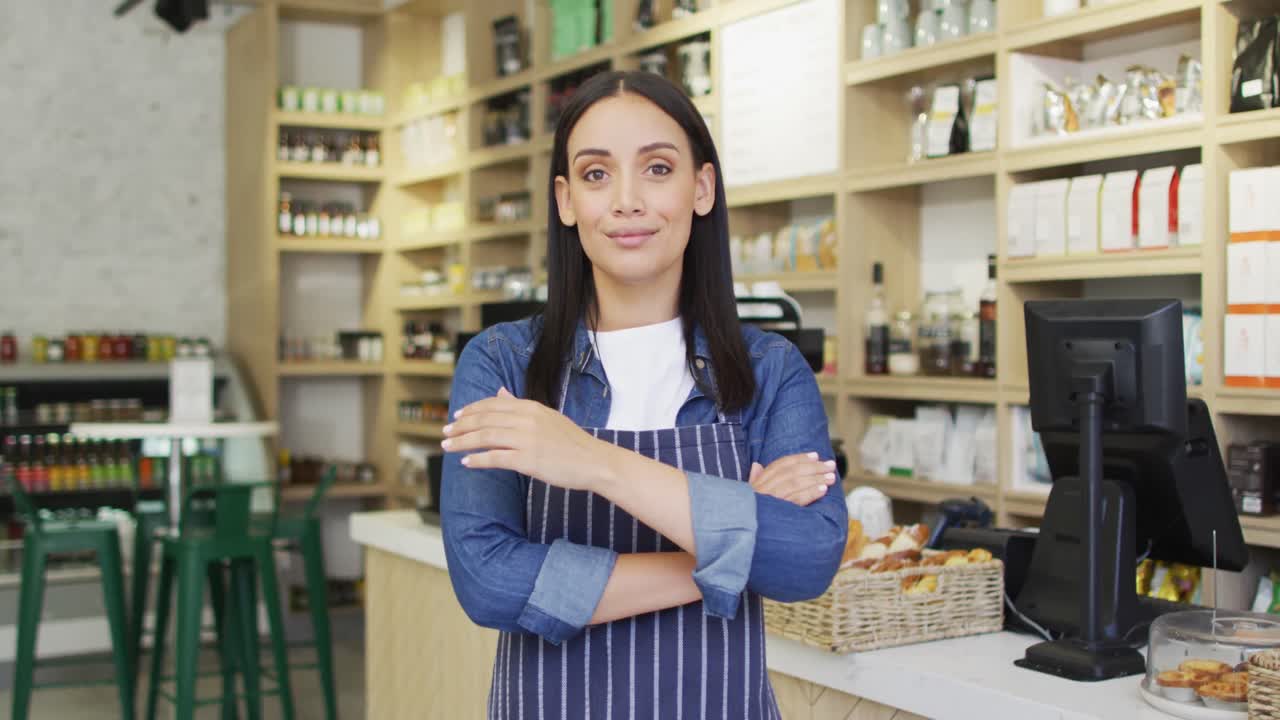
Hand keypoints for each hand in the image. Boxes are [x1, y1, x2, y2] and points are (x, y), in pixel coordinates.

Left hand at [442, 387, 610, 491]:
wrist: (594, 461)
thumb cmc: (571, 442)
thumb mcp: (546, 417)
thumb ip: (520, 405)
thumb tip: (500, 392)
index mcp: (530, 407)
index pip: (492, 404)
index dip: (470, 410)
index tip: (456, 417)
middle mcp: (526, 419)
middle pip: (484, 419)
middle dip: (460, 426)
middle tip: (444, 433)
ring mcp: (527, 439)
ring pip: (485, 437)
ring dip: (462, 442)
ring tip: (447, 447)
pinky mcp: (528, 460)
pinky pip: (495, 458)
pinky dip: (477, 460)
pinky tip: (466, 463)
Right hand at [749, 452, 836, 505]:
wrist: (742, 530)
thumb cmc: (749, 513)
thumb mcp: (748, 495)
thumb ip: (754, 479)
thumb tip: (756, 465)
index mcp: (759, 482)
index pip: (781, 464)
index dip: (799, 458)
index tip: (815, 455)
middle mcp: (763, 488)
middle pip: (791, 472)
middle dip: (813, 467)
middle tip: (830, 465)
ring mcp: (770, 499)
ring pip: (795, 483)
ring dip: (816, 479)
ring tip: (831, 477)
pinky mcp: (777, 512)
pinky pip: (796, 500)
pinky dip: (810, 493)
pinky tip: (823, 490)